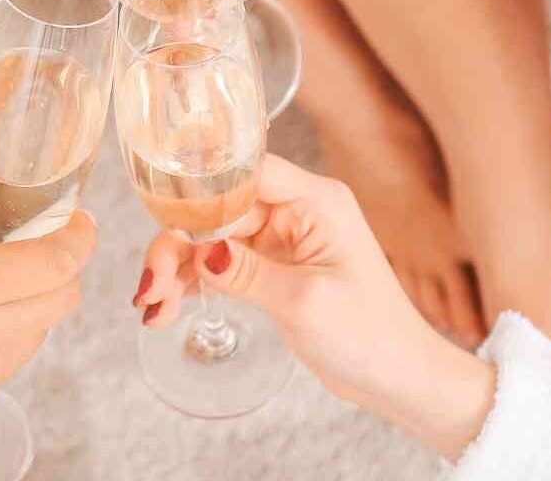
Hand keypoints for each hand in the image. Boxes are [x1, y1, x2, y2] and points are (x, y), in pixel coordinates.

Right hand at [134, 156, 494, 459]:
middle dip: (178, 243)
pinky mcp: (271, 267)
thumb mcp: (305, 302)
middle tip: (151, 283)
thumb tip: (200, 251)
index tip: (160, 211)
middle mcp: (297, 211)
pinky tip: (166, 308)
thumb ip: (247, 272)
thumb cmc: (371, 335)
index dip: (199, 187)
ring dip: (178, 268)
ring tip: (152, 305)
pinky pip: (220, 264)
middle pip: (217, 208)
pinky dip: (192, 284)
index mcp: (316, 201)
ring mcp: (282, 239)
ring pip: (210, 237)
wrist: (398, 378)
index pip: (245, 171)